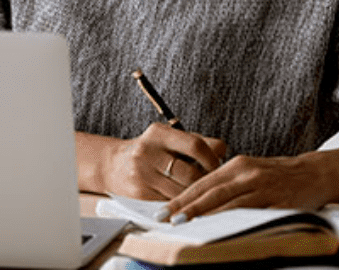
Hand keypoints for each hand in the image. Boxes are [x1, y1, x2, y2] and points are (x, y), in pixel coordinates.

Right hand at [95, 123, 228, 200]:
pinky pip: (170, 204)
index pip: (195, 145)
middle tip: (213, 185)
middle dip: (205, 182)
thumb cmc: (152, 151)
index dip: (212, 159)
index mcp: (158, 133)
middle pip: (190, 173)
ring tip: (202, 195)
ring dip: (196, 196)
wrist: (114, 165)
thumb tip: (224, 152)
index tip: (218, 166)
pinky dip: (182, 205)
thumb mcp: (170, 139)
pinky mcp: (139, 194)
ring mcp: (142, 174)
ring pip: (182, 192)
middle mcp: (147, 152)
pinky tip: (188, 204)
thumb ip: (197, 142)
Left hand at [161, 153, 330, 221]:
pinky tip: (220, 228)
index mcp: (237, 165)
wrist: (315, 173)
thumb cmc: (279, 175)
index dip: (181, 196)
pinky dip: (233, 220)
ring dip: (204, 214)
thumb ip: (227, 183)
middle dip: (185, 206)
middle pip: (210, 191)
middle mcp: (247, 173)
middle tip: (165, 218)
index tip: (163, 209)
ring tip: (184, 223)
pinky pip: (250, 212)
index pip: (203, 182)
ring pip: (227, 202)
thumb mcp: (250, 172)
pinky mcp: (276, 201)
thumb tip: (198, 200)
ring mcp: (262, 187)